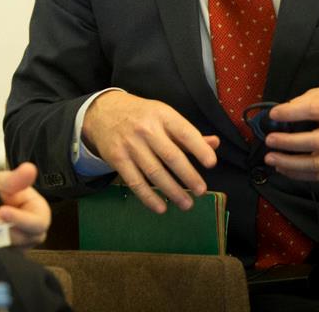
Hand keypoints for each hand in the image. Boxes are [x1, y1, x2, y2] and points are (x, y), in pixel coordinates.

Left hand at [0, 162, 49, 247]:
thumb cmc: (4, 192)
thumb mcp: (8, 181)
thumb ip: (17, 178)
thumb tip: (29, 169)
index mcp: (39, 216)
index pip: (35, 224)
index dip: (19, 219)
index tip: (2, 210)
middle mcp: (30, 235)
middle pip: (16, 237)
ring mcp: (16, 247)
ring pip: (0, 244)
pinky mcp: (0, 252)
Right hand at [81, 92, 219, 212]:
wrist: (103, 112)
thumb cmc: (141, 115)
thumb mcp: (164, 116)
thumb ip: (188, 133)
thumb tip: (215, 144)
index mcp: (162, 115)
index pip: (184, 132)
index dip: (199, 148)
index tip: (211, 164)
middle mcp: (146, 129)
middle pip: (170, 155)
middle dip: (188, 175)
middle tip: (201, 191)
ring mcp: (130, 144)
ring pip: (154, 172)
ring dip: (172, 190)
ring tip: (186, 204)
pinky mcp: (117, 159)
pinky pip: (135, 181)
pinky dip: (148, 197)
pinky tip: (161, 207)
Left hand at [262, 85, 318, 180]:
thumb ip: (305, 100)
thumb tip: (282, 112)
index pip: (313, 111)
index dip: (291, 113)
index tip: (273, 114)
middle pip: (316, 142)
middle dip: (289, 143)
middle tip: (269, 140)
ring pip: (317, 164)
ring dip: (291, 164)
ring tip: (271, 158)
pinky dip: (300, 174)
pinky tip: (284, 168)